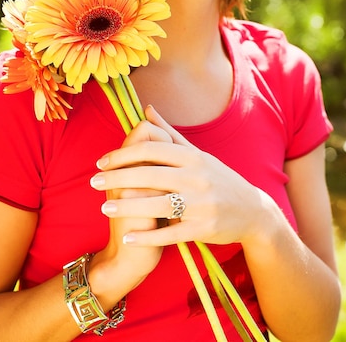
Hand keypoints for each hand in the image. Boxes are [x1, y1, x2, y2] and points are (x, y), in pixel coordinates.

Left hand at [91, 105, 269, 248]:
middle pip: (150, 175)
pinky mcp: (204, 228)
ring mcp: (201, 203)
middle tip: (93, 182)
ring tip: (104, 208)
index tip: (101, 162)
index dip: (123, 154)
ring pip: (158, 204)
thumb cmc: (219, 179)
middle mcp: (197, 177)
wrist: (252, 211)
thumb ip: (169, 133)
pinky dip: (148, 236)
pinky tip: (127, 236)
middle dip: (118, 178)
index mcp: (193, 156)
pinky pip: (170, 233)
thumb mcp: (197, 154)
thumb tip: (147, 109)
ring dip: (128, 207)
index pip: (151, 149)